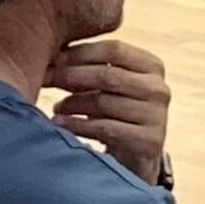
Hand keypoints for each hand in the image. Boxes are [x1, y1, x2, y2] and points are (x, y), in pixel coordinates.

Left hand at [53, 36, 172, 182]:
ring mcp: (156, 116)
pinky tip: (59, 123)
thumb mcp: (109, 86)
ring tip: (56, 106)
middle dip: (71, 76)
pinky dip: (77, 125)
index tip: (54, 58)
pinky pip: (105, 129)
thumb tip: (50, 57)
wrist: (139, 154)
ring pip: (103, 102)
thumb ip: (88, 68)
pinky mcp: (149, 141)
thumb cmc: (117, 112)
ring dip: (72, 103)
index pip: (113, 49)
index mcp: (152, 66)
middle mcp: (158, 88)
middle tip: (46, 78)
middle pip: (108, 75)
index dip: (80, 52)